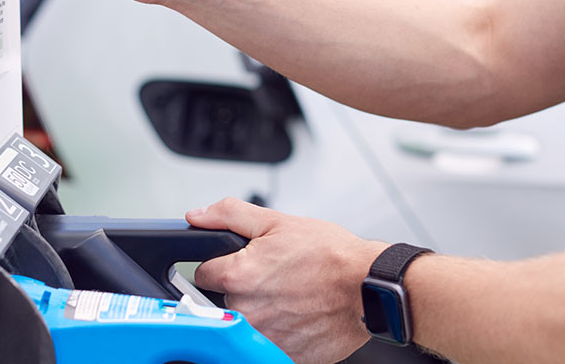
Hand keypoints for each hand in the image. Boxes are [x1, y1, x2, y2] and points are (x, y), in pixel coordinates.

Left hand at [187, 198, 388, 363]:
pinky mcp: (283, 356)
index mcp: (237, 276)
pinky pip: (267, 343)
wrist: (367, 286)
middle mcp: (245, 310)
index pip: (202, 274)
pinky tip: (297, 314)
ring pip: (245, 323)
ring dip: (260, 311)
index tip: (241, 264)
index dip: (221, 264)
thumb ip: (228, 215)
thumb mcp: (276, 221)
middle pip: (223, 300)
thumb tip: (196, 215)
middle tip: (273, 277)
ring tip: (288, 295)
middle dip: (242, 288)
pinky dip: (279, 331)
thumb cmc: (330, 255)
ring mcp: (263, 337)